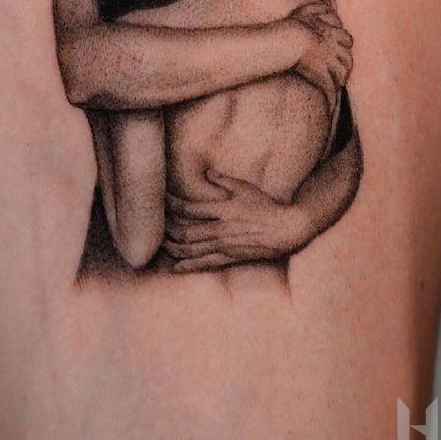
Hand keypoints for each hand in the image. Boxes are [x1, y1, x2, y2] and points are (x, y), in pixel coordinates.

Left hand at [163, 169, 310, 272]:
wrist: (285, 230)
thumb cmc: (266, 206)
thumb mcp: (245, 188)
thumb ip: (224, 180)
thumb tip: (207, 172)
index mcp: (222, 210)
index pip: (189, 209)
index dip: (171, 206)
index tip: (160, 201)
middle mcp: (220, 230)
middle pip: (185, 232)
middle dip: (168, 230)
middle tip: (155, 226)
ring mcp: (224, 246)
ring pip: (192, 250)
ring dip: (174, 248)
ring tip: (161, 245)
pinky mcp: (229, 258)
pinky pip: (205, 264)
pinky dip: (189, 265)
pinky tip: (177, 266)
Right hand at [286, 1, 352, 109]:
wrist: (290, 39)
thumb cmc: (293, 25)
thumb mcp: (307, 11)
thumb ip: (317, 8)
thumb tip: (324, 6)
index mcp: (333, 33)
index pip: (347, 40)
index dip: (346, 47)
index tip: (343, 52)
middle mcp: (335, 48)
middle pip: (348, 59)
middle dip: (346, 66)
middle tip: (342, 73)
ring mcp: (330, 62)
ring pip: (341, 75)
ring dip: (340, 82)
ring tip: (336, 88)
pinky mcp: (323, 75)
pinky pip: (330, 89)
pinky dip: (332, 100)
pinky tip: (332, 108)